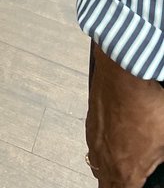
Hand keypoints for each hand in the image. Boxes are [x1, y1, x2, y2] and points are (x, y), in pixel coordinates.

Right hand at [86, 42, 163, 187]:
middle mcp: (105, 158)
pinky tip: (110, 142)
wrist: (123, 72)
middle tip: (125, 183)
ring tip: (116, 171)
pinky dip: (100, 149)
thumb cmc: (145, 104)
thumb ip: (161, 157)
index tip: (137, 186)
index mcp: (126, 171)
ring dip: (106, 172)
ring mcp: (95, 138)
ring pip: (97, 166)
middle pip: (107, 186)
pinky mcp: (91, 120)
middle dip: (115, 187)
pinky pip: (93, 144)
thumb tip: (161, 157)